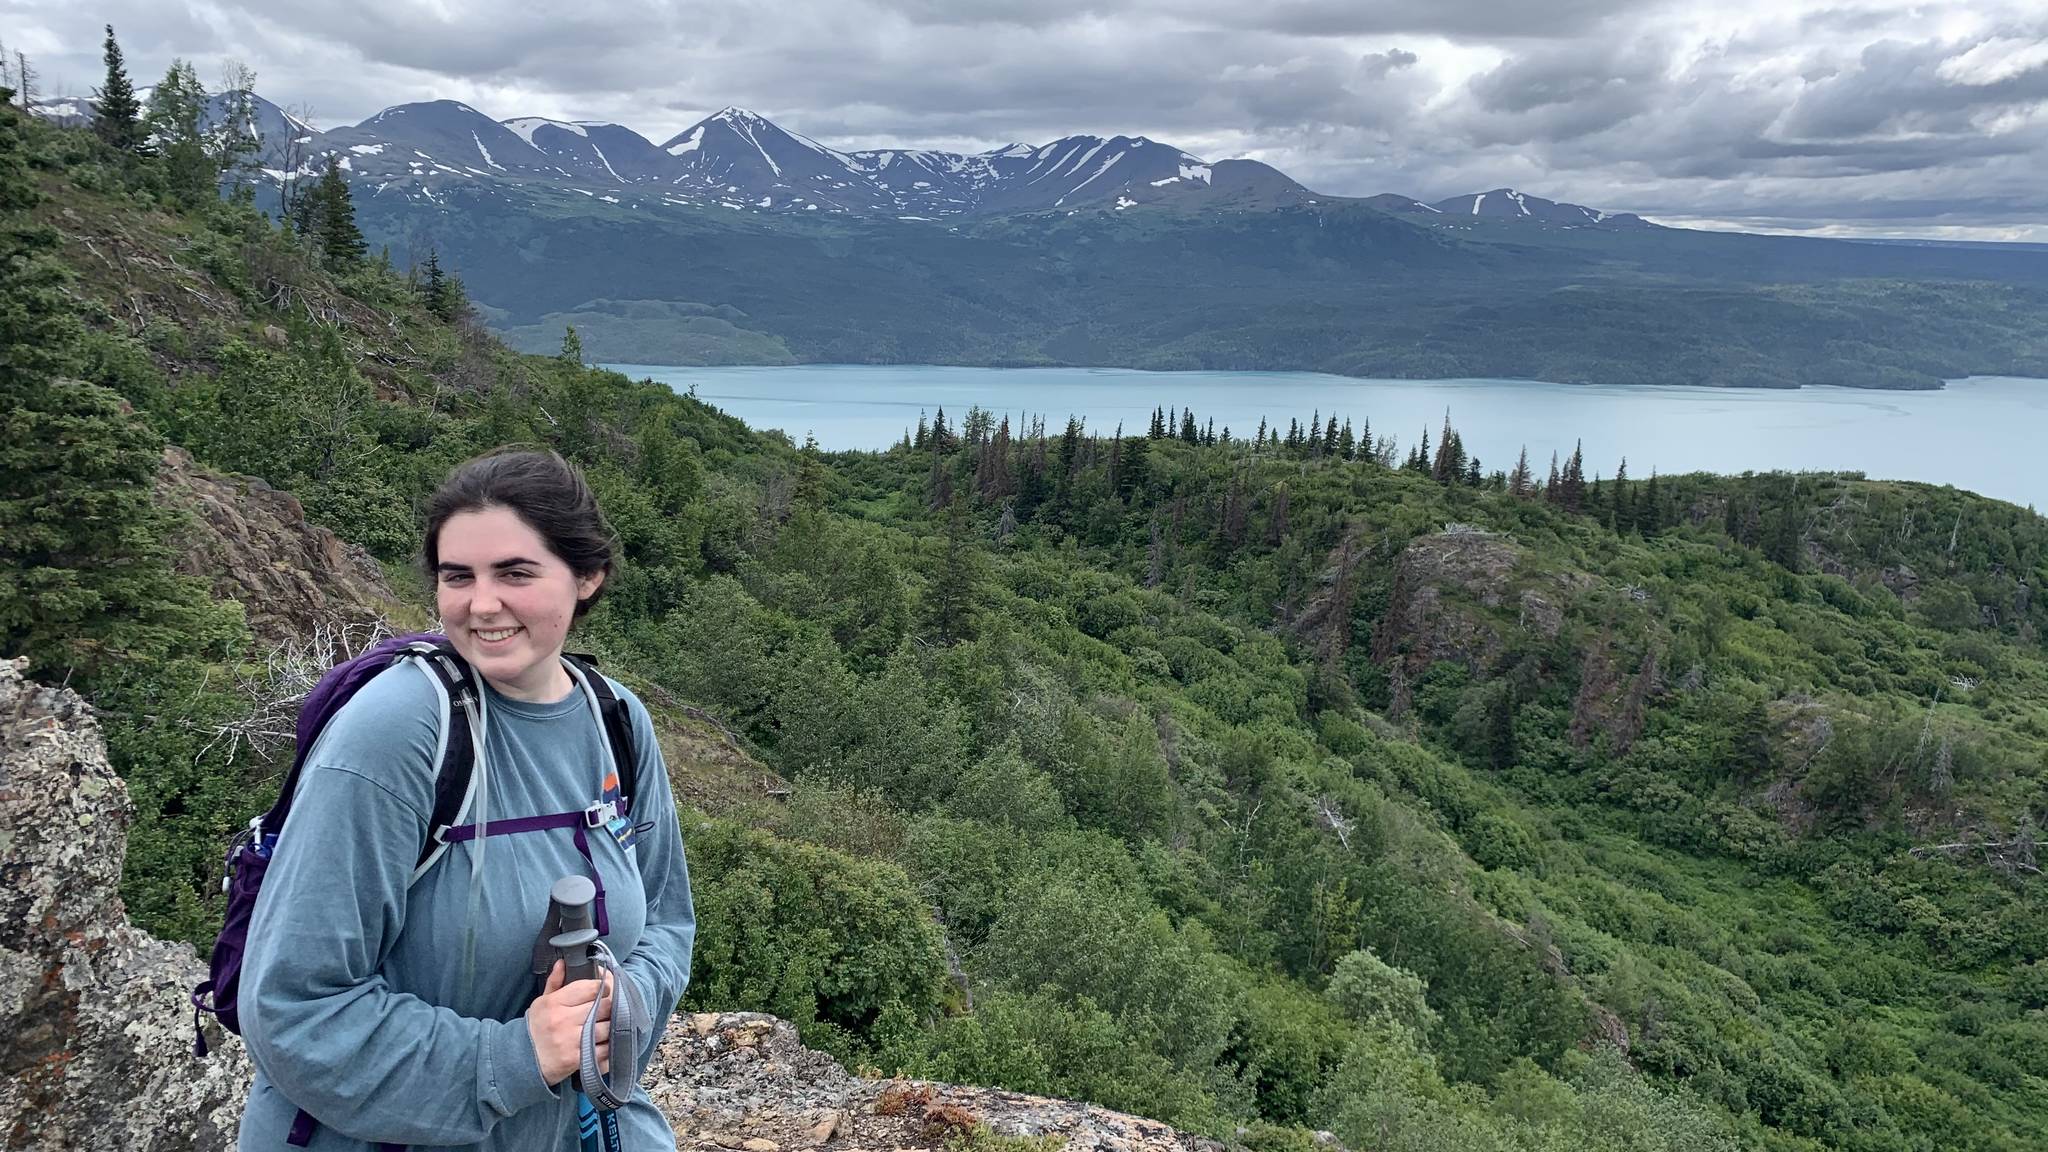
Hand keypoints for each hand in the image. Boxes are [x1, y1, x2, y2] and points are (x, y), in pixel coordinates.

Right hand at [525, 959, 612, 1085]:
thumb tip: (563, 963)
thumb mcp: (541, 1003)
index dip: (602, 988)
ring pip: (607, 1028)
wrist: (523, 1061)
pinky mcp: (577, 1059)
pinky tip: (605, 1043)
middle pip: (604, 1007)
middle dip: (609, 1007)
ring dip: (611, 1027)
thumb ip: (554, 982)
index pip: (590, 988)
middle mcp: (563, 1020)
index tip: (603, 991)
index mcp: (555, 1003)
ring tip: (606, 1027)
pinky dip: (609, 1047)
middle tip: (608, 1010)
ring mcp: (571, 1040)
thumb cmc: (536, 1029)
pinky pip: (604, 1050)